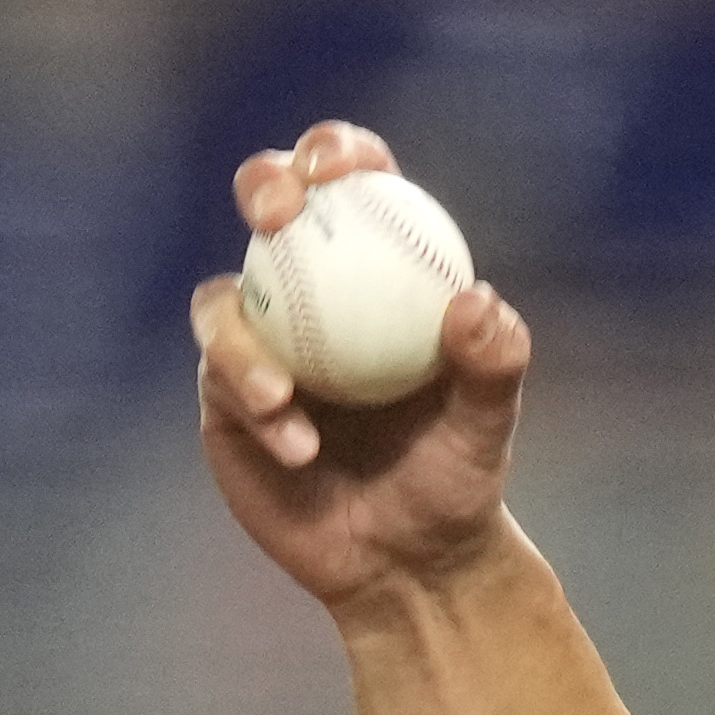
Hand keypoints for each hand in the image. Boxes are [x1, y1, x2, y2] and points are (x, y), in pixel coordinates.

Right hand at [193, 124, 531, 613]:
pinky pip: (221, 377)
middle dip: (265, 183)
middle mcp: (311, 290)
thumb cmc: (456, 482)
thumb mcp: (486, 430)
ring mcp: (259, 339)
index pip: (356, 187)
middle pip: (271, 207)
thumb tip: (479, 301)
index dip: (337, 154)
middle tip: (276, 212)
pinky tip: (297, 445)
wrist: (408, 560)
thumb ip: (493, 365)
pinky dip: (255, 403)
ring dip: (244, 338)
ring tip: (283, 400)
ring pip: (224, 301)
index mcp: (378, 273)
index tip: (340, 167)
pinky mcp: (223, 395)